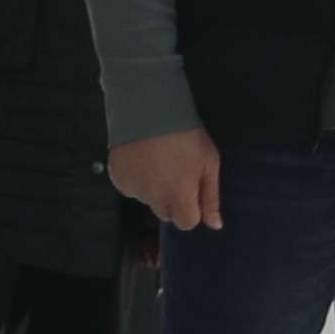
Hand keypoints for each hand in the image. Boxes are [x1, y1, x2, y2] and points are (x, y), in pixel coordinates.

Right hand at [104, 124, 223, 231]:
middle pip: (166, 214)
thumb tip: (215, 225)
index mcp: (180, 195)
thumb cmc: (186, 134)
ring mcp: (134, 188)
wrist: (151, 108)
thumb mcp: (209, 163)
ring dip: (154, 190)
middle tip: (176, 174)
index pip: (187, 223)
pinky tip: (143, 160)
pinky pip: (131, 188)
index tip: (191, 190)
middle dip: (173, 201)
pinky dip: (137, 180)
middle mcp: (155, 197)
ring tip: (158, 162)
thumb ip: (211, 197)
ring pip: (148, 200)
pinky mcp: (118, 178)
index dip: (192, 208)